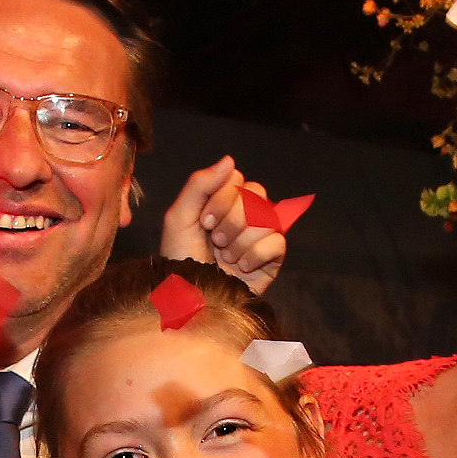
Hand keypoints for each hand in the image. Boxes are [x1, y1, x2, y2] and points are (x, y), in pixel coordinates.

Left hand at [156, 157, 289, 294]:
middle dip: (232, 220)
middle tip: (215, 240)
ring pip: (267, 217)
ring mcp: (259, 236)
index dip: (222, 198)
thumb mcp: (179, 217)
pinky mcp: (272, 259)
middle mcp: (244, 216)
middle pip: (256, 194)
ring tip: (226, 256)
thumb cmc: (180, 259)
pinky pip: (277, 242)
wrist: (190, 297)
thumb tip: (229, 160)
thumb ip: (199, 184)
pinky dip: (256, 255)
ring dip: (241, 240)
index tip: (205, 220)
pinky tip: (242, 267)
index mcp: (222, 203)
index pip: (238, 179)